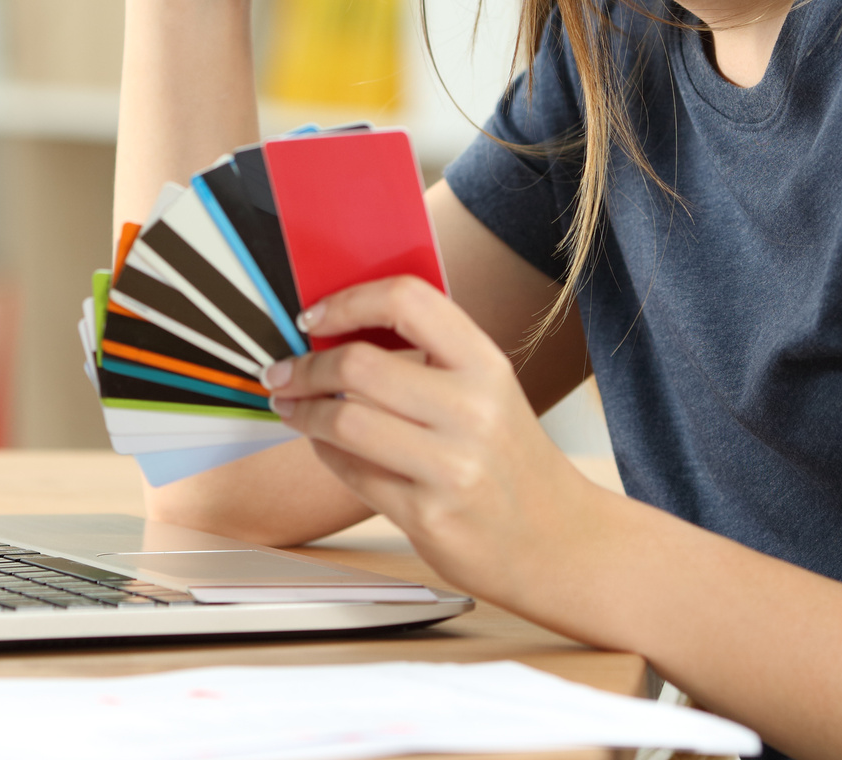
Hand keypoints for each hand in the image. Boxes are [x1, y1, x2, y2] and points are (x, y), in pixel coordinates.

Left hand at [263, 276, 606, 605]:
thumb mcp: (488, 390)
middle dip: (305, 367)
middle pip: (358, 365)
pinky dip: (324, 452)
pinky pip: (351, 472)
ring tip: (291, 406)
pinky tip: (324, 445)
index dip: (349, 300)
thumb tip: (336, 327)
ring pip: (344, 422)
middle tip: (283, 371)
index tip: (315, 316)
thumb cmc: (510, 458)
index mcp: (486, 364)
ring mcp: (451, 467)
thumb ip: (428, 356)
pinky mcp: (427, 516)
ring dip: (302, 411)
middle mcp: (473, 410)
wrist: (558, 541)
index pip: (407, 300)